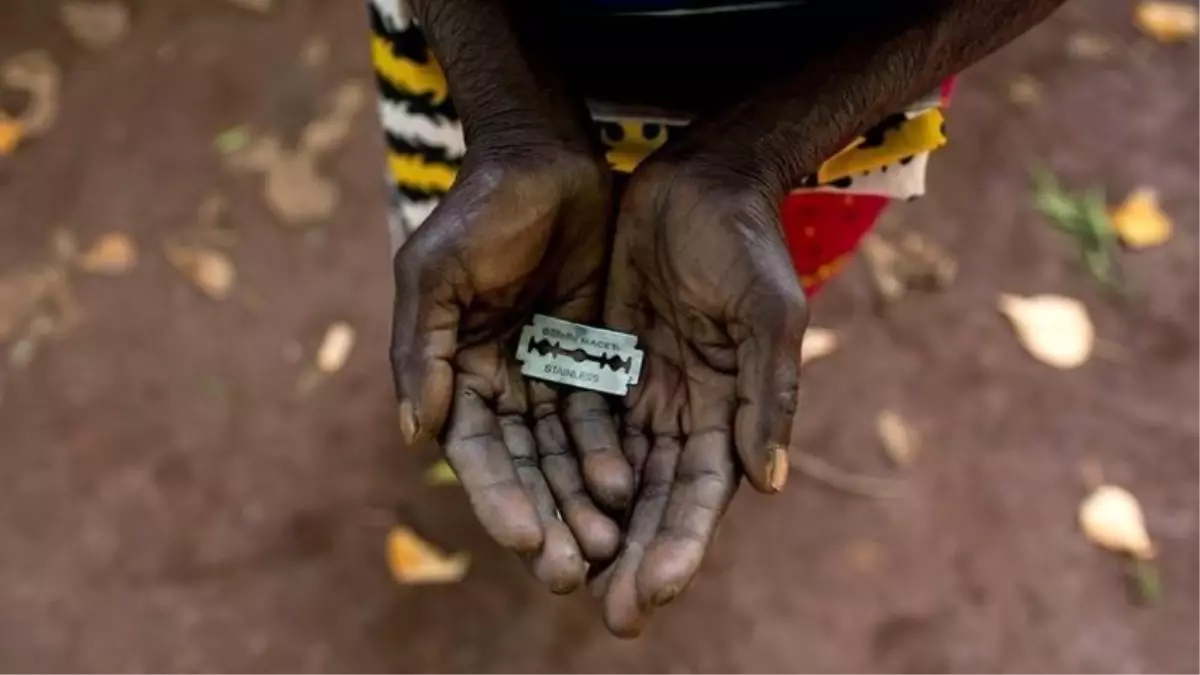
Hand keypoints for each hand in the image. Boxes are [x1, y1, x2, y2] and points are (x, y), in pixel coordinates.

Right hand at [392, 146, 632, 592]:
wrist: (545, 157)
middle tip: (570, 572)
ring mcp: (547, 373)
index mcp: (454, 370)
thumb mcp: (435, 271)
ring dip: (579, 500)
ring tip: (606, 547)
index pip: (476, 451)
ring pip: (564, 452)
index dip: (498, 497)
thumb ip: (420, 349)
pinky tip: (628, 489)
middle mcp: (499, 382)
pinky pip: (602, 416)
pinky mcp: (593, 358)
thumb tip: (413, 435)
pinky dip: (610, 454)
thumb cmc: (479, 209)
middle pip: (522, 466)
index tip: (524, 541)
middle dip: (544, 518)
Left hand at [596, 161, 807, 635]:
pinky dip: (564, 466)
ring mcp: (642, 389)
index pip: (701, 493)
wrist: (700, 180)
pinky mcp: (603, 361)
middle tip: (611, 616)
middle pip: (655, 500)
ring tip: (566, 578)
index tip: (653, 593)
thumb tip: (769, 484)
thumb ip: (770, 394)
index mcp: (730, 409)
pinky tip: (542, 505)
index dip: (680, 545)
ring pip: (612, 472)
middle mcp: (685, 411)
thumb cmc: (746, 243)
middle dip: (635, 556)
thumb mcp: (767, 312)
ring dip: (594, 526)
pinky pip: (578, 423)